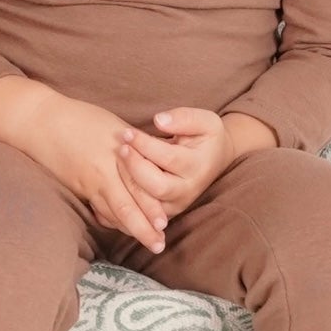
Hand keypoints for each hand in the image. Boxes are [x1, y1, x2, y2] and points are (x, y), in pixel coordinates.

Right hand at [20, 92, 172, 255]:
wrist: (39, 121)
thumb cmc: (78, 118)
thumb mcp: (113, 126)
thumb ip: (134, 148)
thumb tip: (155, 163)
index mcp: (117, 152)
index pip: (139, 185)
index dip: (152, 207)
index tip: (165, 225)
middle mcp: (104, 171)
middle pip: (126, 206)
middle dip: (144, 228)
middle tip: (159, 245)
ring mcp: (88, 182)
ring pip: (112, 212)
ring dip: (131, 229)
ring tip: (148, 243)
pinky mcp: (77, 187)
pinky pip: (98, 208)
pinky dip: (111, 220)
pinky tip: (122, 228)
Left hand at [118, 107, 274, 218]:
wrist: (213, 159)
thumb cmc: (205, 136)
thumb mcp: (204, 120)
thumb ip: (184, 118)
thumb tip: (159, 121)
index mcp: (199, 167)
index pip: (169, 158)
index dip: (145, 145)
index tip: (127, 132)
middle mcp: (188, 190)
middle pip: (157, 187)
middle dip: (135, 167)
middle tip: (121, 147)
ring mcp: (176, 204)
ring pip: (146, 203)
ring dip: (127, 180)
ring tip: (119, 156)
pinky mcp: (163, 212)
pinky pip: (140, 209)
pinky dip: (126, 193)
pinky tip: (117, 173)